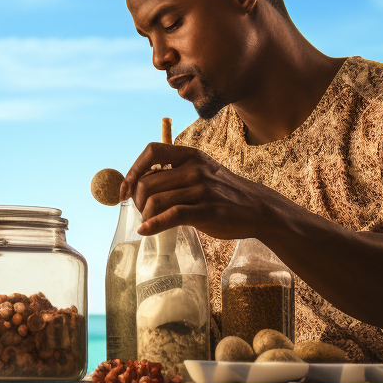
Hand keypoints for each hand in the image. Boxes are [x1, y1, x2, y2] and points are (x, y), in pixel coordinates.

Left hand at [120, 141, 274, 240]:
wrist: (258, 209)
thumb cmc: (224, 193)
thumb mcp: (202, 172)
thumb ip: (176, 173)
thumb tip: (139, 183)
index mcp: (191, 155)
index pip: (151, 151)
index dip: (133, 170)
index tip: (124, 190)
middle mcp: (194, 169)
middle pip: (148, 182)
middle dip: (136, 200)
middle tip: (140, 212)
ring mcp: (201, 189)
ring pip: (155, 200)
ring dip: (144, 215)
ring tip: (147, 223)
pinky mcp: (206, 211)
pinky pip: (170, 216)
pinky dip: (152, 225)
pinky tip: (145, 231)